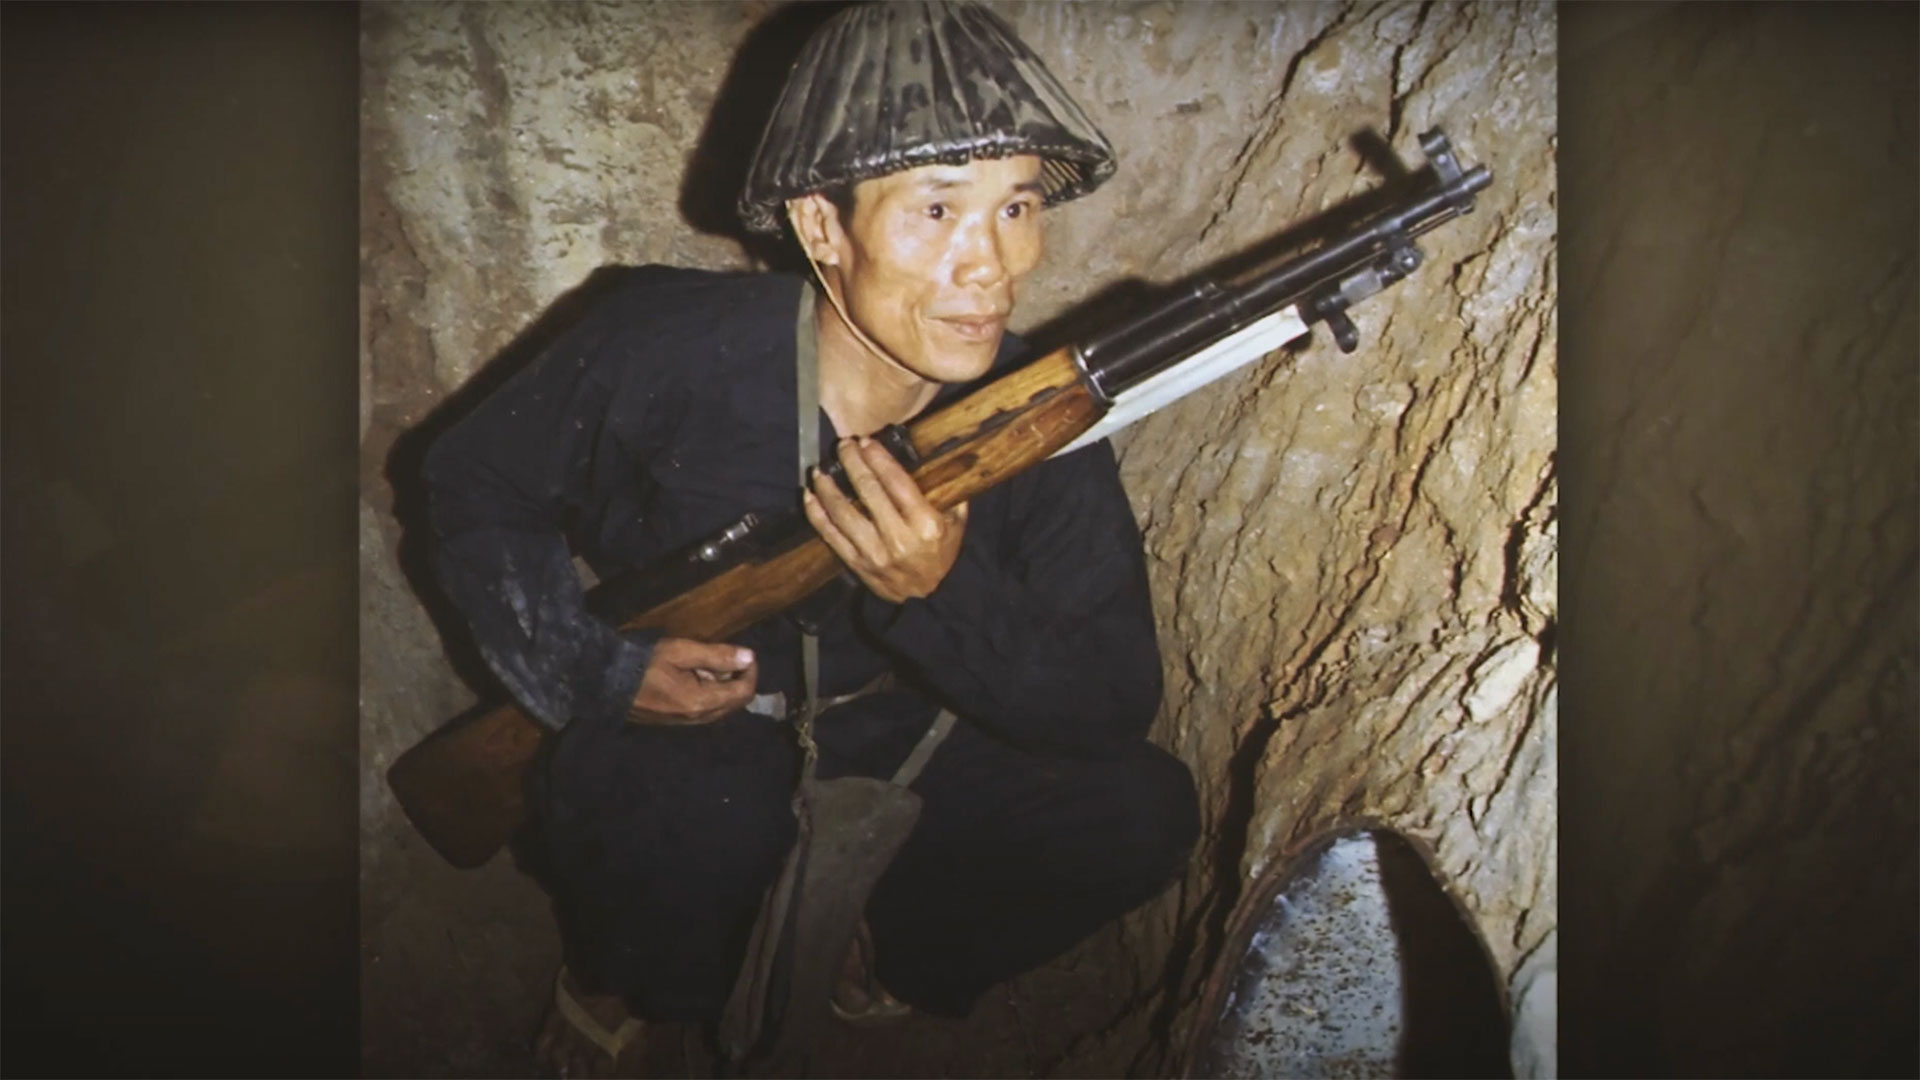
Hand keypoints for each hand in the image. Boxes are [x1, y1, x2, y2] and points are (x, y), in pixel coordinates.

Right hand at [627, 637, 757, 724]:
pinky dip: (711, 693)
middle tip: (725, 658)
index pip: (744, 692)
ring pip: (722, 707)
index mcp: (702, 702)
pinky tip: (694, 677)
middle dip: (739, 679)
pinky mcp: (679, 721)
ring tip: (706, 665)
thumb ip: (717, 656)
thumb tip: (749, 657)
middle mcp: (699, 718)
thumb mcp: (681, 652)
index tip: (745, 654)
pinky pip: (707, 710)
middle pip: (736, 702)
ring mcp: (688, 722)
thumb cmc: (646, 664)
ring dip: (724, 687)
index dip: (751, 672)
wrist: (610, 683)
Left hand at [803, 436, 967, 603]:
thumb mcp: (956, 525)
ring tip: (820, 468)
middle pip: (868, 490)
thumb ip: (951, 495)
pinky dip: (816, 513)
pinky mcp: (856, 563)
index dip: (878, 458)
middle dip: (852, 463)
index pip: (896, 482)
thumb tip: (945, 460)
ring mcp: (874, 552)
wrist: (924, 597)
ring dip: (828, 486)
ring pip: (843, 512)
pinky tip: (809, 495)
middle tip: (843, 445)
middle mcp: (898, 538)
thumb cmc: (940, 554)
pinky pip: (830, 535)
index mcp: (925, 525)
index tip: (866, 442)